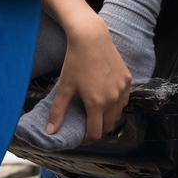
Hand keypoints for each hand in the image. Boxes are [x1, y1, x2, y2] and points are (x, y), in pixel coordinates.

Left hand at [45, 14, 131, 142]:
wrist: (91, 38)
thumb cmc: (75, 62)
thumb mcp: (64, 87)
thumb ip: (58, 112)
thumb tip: (50, 132)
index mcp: (96, 103)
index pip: (95, 133)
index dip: (87, 140)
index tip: (81, 138)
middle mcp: (113, 98)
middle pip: (109, 126)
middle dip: (98, 129)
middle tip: (87, 125)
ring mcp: (122, 88)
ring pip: (118, 113)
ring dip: (108, 118)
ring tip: (96, 112)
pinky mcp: (128, 79)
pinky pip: (124, 99)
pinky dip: (116, 104)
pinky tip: (106, 98)